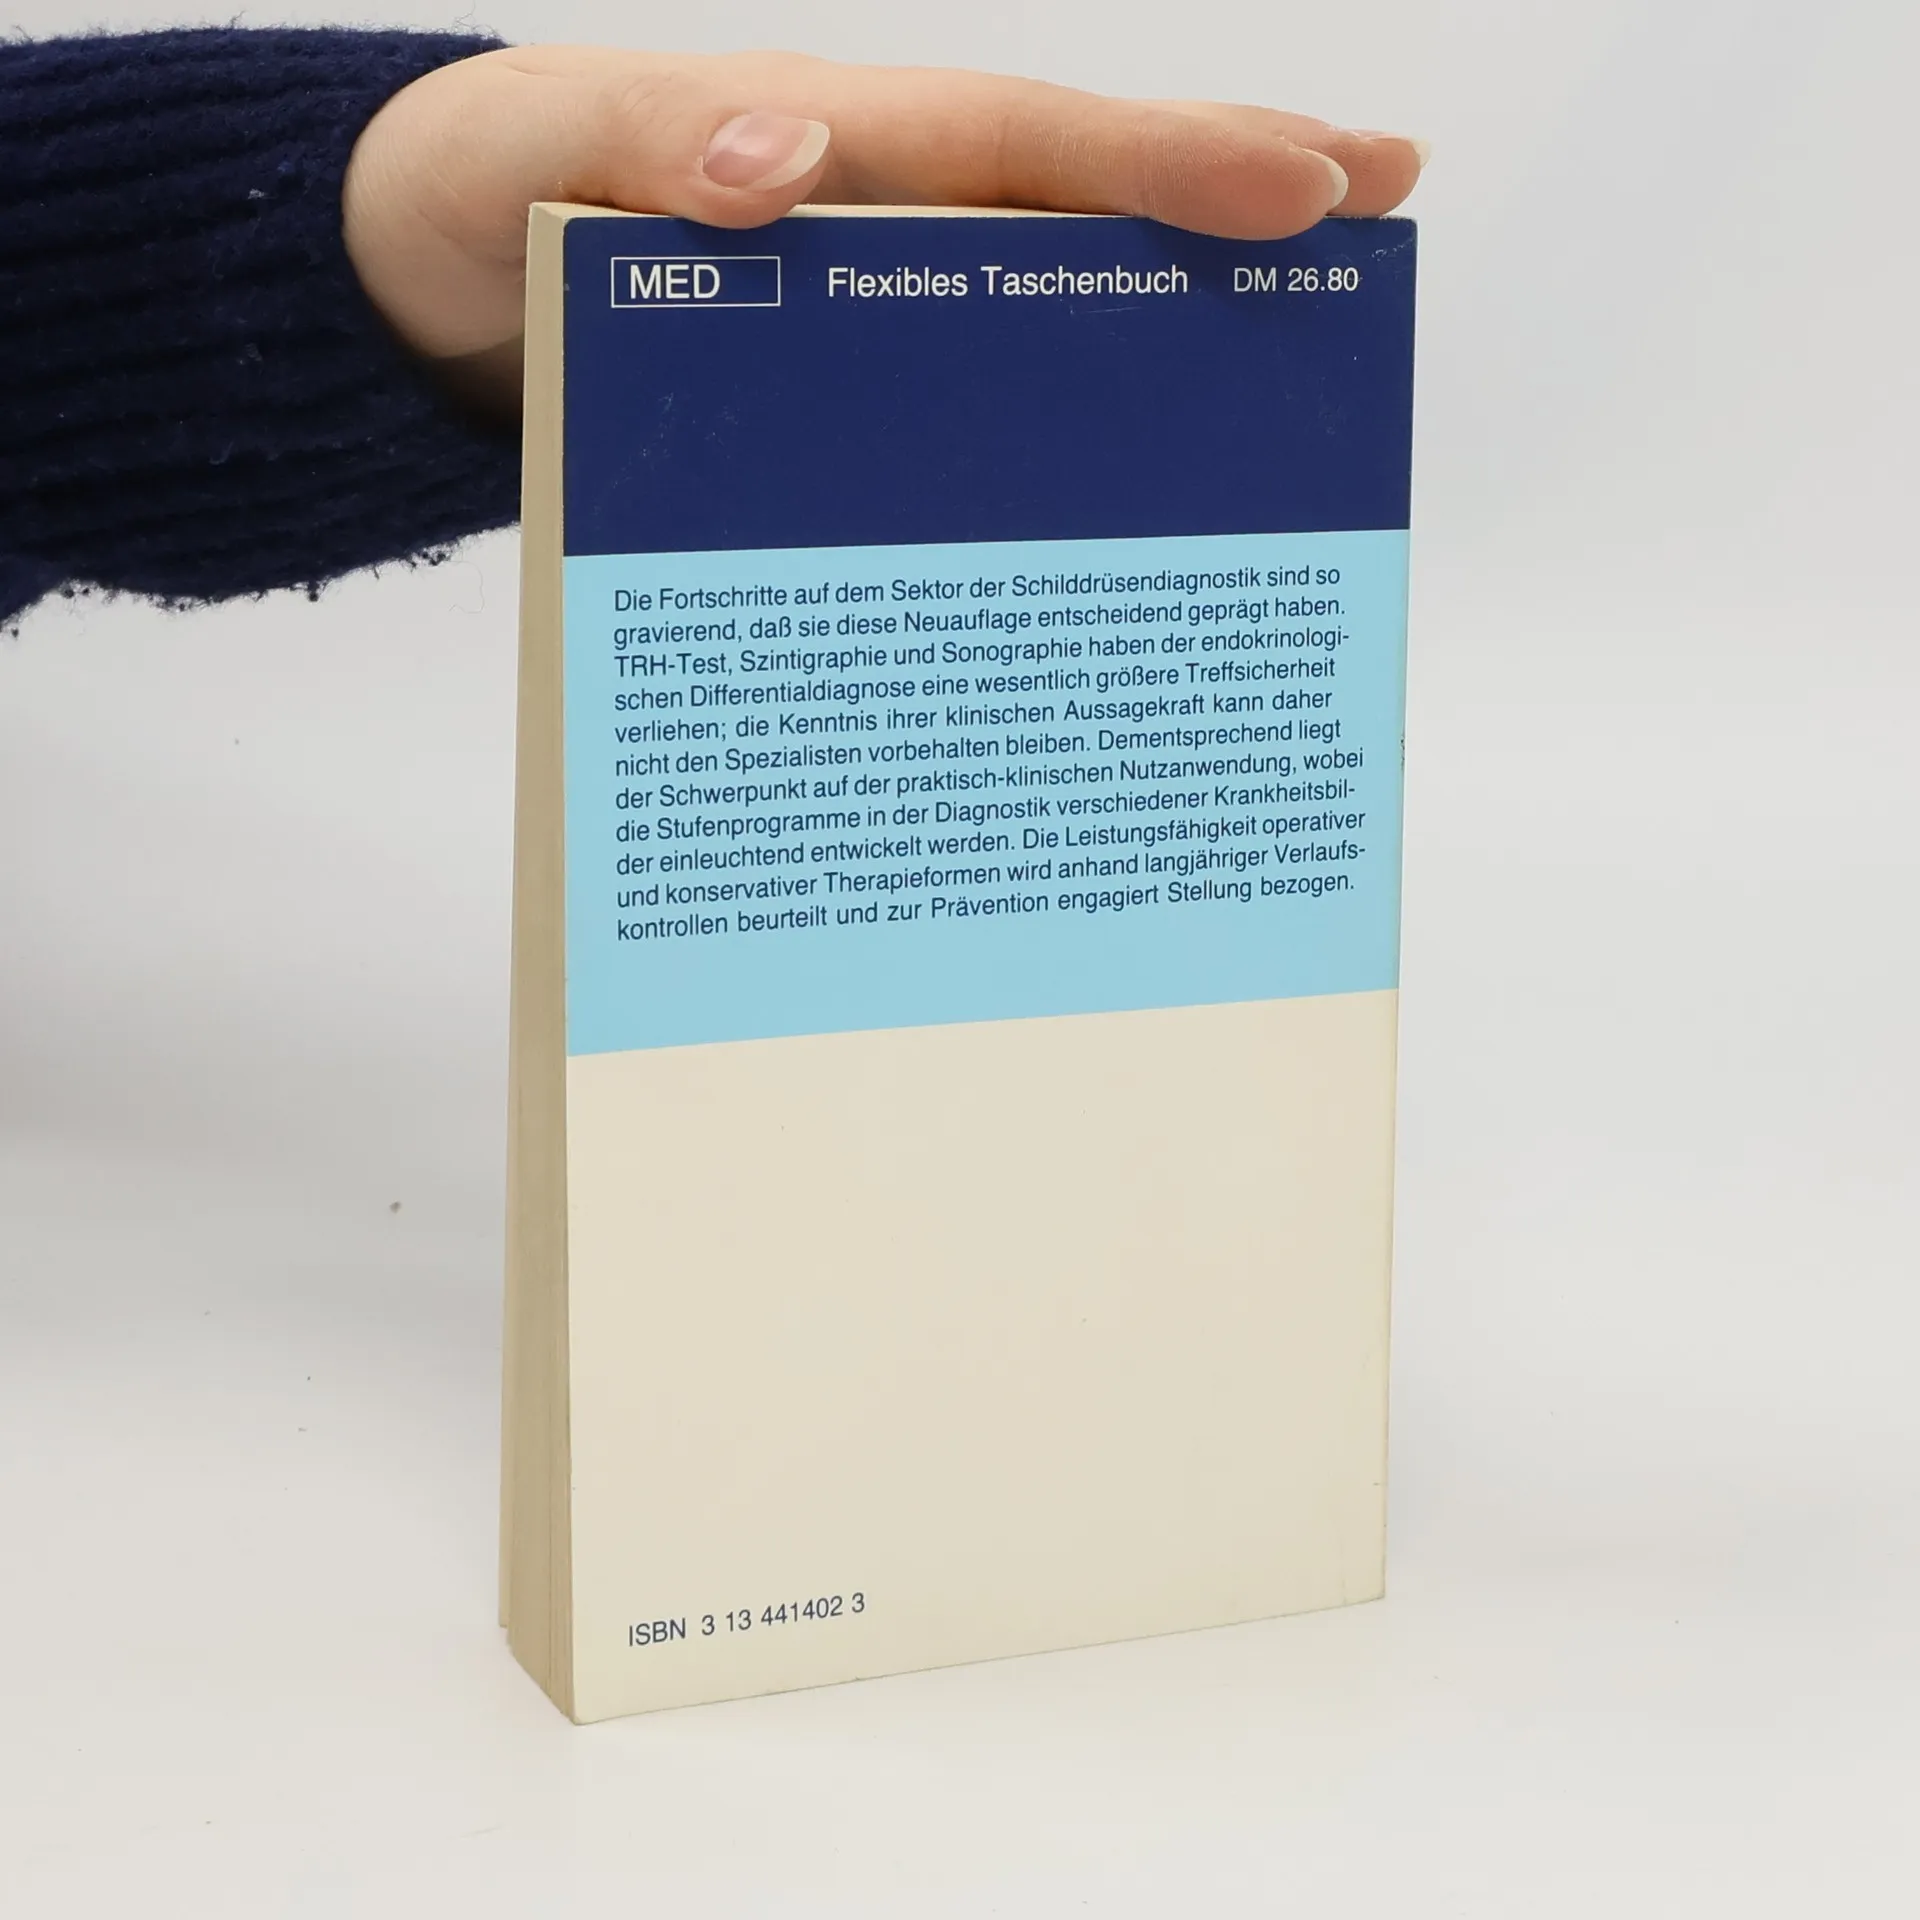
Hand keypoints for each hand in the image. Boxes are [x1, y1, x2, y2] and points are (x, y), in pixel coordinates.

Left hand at [343, 47, 1426, 411]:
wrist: (415, 294)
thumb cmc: (479, 189)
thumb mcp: (541, 145)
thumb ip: (645, 143)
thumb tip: (777, 166)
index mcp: (844, 144)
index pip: (1030, 143)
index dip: (1169, 165)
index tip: (1311, 185)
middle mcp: (884, 226)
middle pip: (1081, 217)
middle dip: (1230, 219)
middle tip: (1384, 225)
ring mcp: (869, 323)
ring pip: (1042, 323)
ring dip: (1162, 347)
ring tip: (1295, 373)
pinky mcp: (833, 412)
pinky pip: (952, 428)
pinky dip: (1036, 461)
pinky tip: (1107, 511)